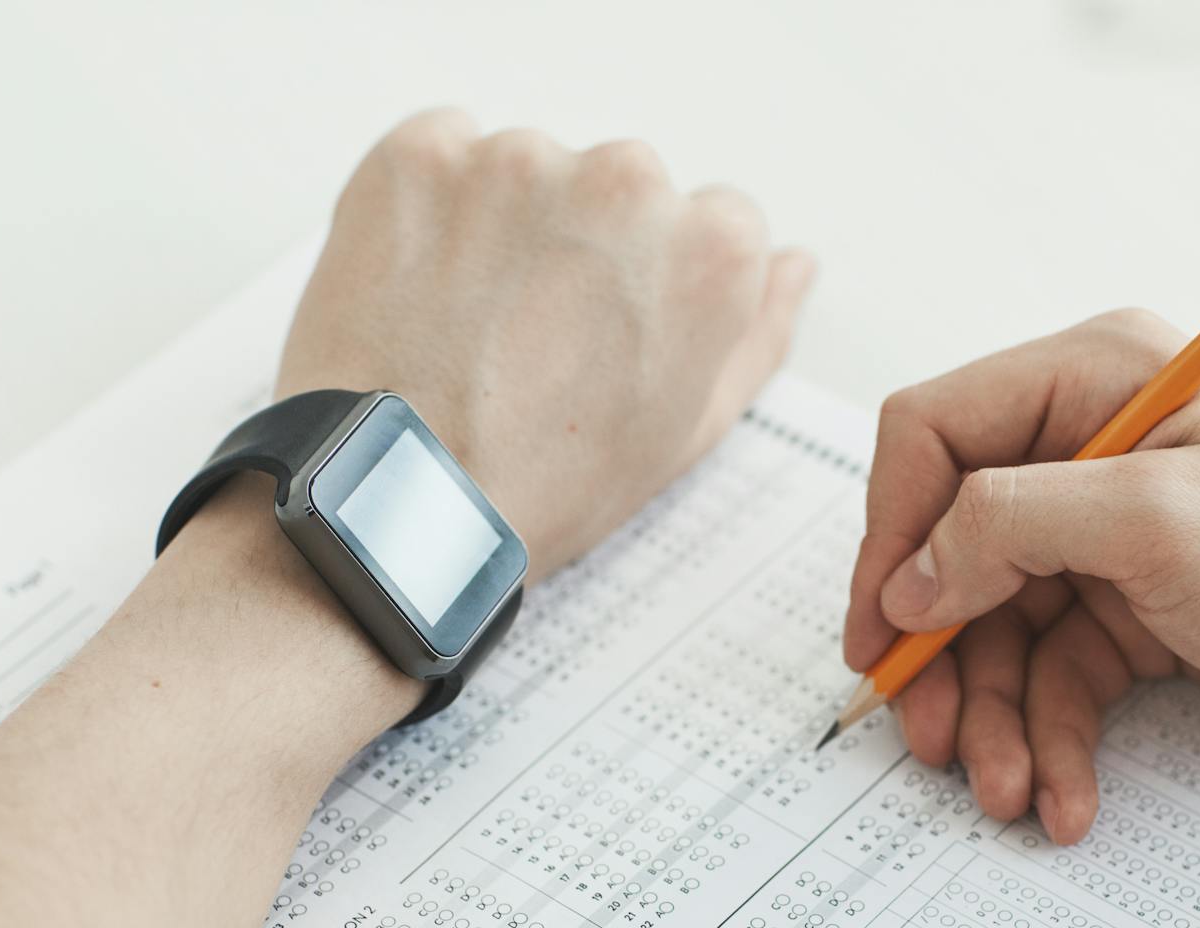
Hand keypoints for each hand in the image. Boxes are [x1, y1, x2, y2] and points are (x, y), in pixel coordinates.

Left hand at [278, 110, 815, 577]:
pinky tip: (426, 288)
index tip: (620, 330)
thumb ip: (756, 331)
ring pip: (531, 171)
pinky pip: (444, 154)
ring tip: (475, 324)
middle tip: (539, 337)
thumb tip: (793, 267)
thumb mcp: (686, 429)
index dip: (664, 283)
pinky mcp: (422, 155)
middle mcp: (624, 183)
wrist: (406, 501)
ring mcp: (516, 161)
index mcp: (708, 250)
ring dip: (511, 225)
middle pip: (624, 186)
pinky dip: (436, 207)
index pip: (714, 221)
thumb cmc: (548, 482)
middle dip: (590, 245)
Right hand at [844, 311, 1199, 843]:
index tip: (881, 631)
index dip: (889, 534)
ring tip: (1009, 791)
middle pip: (952, 549)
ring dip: (994, 718)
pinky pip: (1056, 677)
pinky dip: (1052, 739)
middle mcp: (1090, 447)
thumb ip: (1008, 527)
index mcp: (1092, 380)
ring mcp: (1112, 536)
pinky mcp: (1137, 611)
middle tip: (929, 738)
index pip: (931, 434)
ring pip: (997, 630)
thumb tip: (906, 577)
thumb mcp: (1156, 524)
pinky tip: (1066, 796)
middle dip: (939, 654)